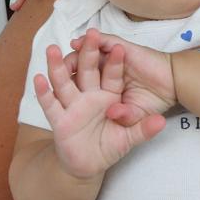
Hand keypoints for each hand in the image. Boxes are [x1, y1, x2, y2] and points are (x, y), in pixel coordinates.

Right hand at [36, 29, 164, 178]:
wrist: (89, 164)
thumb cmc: (110, 145)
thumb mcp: (130, 137)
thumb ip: (144, 128)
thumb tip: (161, 122)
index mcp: (109, 95)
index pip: (112, 74)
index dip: (115, 61)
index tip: (119, 47)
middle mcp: (89, 96)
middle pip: (87, 70)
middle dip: (88, 52)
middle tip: (89, 34)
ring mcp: (73, 106)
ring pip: (64, 82)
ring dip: (57, 66)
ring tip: (52, 49)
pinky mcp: (60, 121)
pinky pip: (50, 104)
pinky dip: (43, 92)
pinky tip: (38, 79)